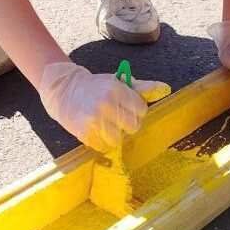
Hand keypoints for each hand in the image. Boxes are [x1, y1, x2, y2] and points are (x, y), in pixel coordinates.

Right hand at [38, 62, 162, 152]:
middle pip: (133, 126)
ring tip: (103, 124)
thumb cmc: (95, 87)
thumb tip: (167, 89)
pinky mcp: (84, 132)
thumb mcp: (118, 82)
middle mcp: (106, 103)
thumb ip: (143, 88)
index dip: (134, 110)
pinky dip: (100, 142)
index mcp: (116, 88)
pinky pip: (103, 147)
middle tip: (113, 117)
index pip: (141, 110)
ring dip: (112, 135)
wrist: (63, 89)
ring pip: (118, 140)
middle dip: (125, 124)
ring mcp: (94, 119)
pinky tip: (94, 130)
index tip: (123, 107)